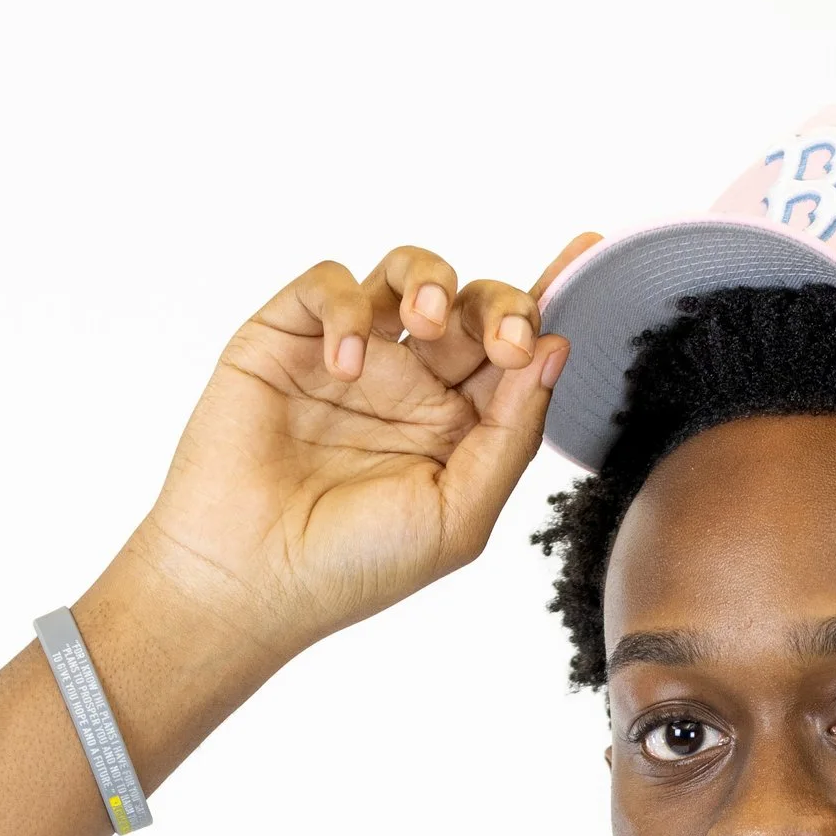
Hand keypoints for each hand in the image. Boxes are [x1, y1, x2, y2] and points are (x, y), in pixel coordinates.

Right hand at [118, 232, 599, 675]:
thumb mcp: (458, 516)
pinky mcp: (287, 337)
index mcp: (457, 429)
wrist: (247, 580)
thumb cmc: (353, 566)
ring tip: (424, 322)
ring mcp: (351, 358)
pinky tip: (346, 365)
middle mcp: (409, 386)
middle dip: (497, 304)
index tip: (588, 255)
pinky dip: (347, 308)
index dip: (548, 299)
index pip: (512, 352)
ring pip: (406, 273)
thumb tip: (553, 349)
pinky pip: (331, 285)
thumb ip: (511, 435)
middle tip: (500, 340)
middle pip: (472, 304)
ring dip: (429, 280)